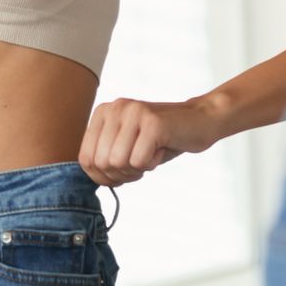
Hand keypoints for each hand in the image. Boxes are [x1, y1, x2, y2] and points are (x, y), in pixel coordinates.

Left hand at [77, 96, 222, 186]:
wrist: (200, 121)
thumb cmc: (160, 139)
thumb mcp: (125, 145)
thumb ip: (104, 156)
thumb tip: (91, 178)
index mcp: (103, 112)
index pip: (85, 159)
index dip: (103, 177)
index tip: (121, 174)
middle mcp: (115, 108)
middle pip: (101, 163)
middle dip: (121, 175)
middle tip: (139, 165)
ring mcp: (133, 112)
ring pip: (118, 163)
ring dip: (136, 169)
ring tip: (150, 155)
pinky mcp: (152, 122)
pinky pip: (139, 161)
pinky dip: (151, 164)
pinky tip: (161, 150)